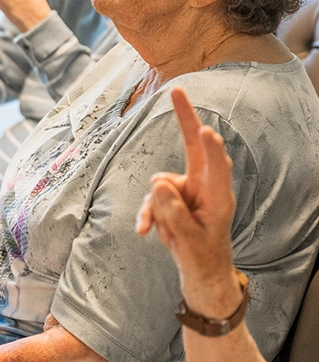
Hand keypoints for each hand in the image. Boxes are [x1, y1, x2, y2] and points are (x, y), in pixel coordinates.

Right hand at [136, 88, 238, 297]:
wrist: (198, 270)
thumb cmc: (202, 255)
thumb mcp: (189, 239)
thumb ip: (173, 212)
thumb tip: (157, 183)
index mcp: (217, 196)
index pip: (216, 166)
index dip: (210, 148)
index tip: (206, 131)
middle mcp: (202, 186)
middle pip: (193, 145)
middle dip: (185, 118)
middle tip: (177, 91)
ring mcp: (185, 189)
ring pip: (159, 184)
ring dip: (155, 208)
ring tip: (164, 233)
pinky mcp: (170, 197)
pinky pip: (150, 198)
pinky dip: (146, 214)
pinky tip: (144, 232)